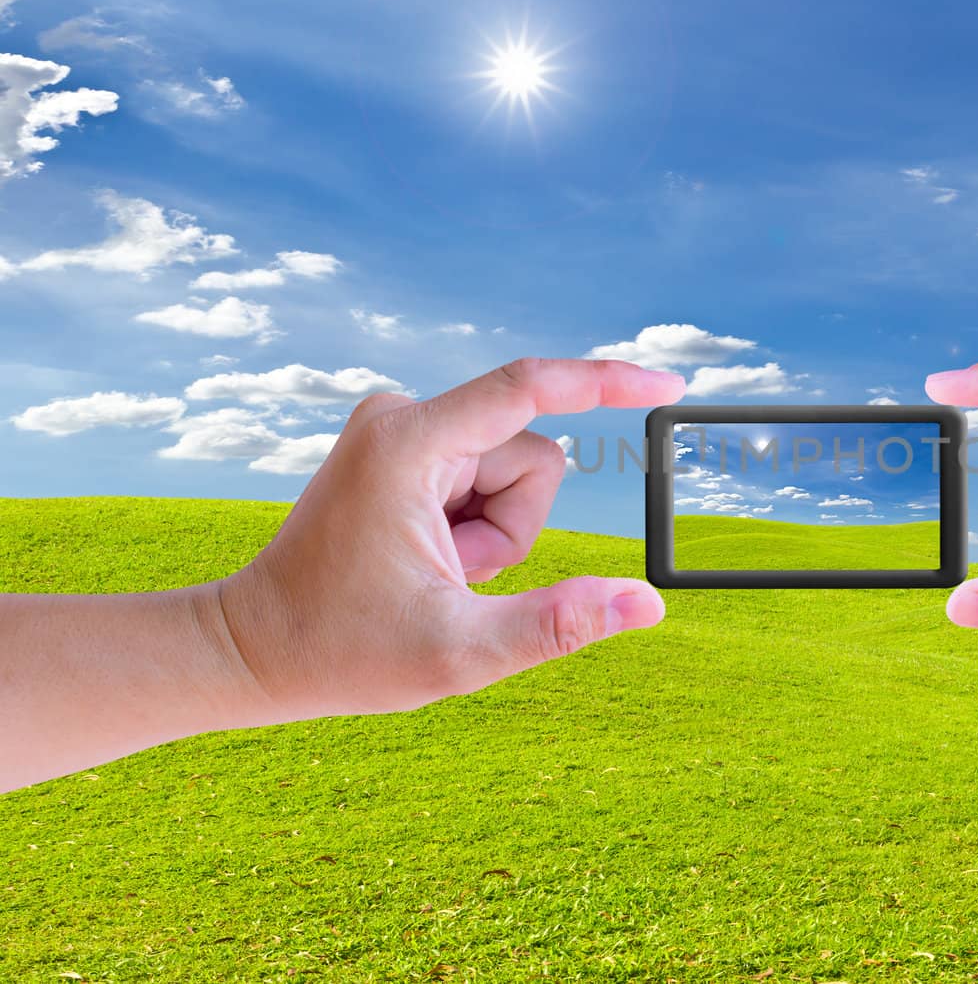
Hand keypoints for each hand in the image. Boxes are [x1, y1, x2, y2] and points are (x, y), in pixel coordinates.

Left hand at [215, 358, 684, 724]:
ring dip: (496, 534)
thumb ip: (560, 623)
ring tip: (435, 573)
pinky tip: (426, 559)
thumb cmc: (341, 651)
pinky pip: (485, 477)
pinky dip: (475, 528)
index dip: (606, 381)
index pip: (530, 387)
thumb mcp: (461, 651)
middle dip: (515, 528)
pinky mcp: (403, 445)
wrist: (255, 650)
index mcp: (408, 445)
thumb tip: (648, 604)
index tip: (668, 383)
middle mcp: (400, 416)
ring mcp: (399, 428)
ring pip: (513, 471)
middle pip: (531, 455)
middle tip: (452, 578)